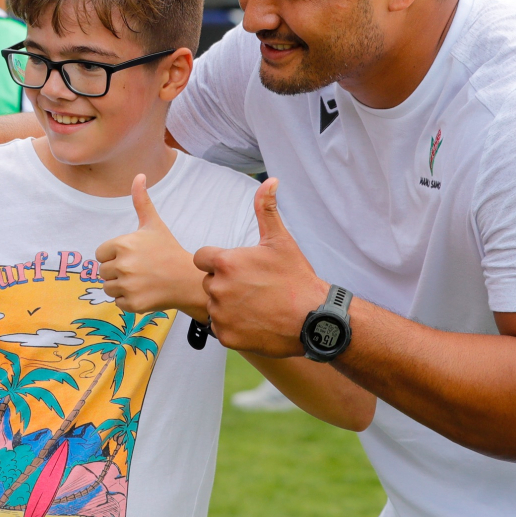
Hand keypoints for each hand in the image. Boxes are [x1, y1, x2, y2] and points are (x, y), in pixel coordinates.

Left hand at [96, 175, 204, 317]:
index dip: (115, 255)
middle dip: (117, 271)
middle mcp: (123, 265)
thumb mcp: (153, 224)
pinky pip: (118, 303)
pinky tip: (144, 292)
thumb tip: (139, 175)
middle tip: (139, 269)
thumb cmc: (168, 250)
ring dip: (121, 286)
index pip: (101, 254)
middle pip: (103, 272)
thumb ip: (141, 200)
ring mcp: (128, 286)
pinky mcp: (133, 304)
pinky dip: (128, 300)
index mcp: (123, 244)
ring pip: (109, 288)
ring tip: (141, 280)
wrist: (188, 279)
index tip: (133, 256)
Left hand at [194, 179, 327, 357]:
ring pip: (215, 306)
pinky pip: (221, 328)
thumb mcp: (280, 240)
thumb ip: (266, 209)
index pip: (201, 258)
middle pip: (209, 282)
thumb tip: (270, 180)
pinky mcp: (225, 336)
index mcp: (225, 262)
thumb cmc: (296, 277)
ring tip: (256, 306)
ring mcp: (221, 314)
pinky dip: (234, 327)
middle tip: (253, 288)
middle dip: (225, 284)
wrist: (313, 319)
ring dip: (229, 306)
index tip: (237, 268)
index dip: (217, 262)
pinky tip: (255, 322)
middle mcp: (217, 288)